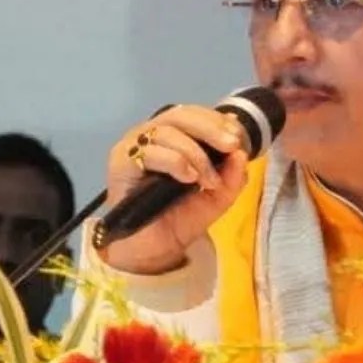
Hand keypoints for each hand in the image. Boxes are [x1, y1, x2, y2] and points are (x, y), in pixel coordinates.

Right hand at [99, 105, 249, 274]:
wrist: (156, 249)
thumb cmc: (183, 217)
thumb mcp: (219, 195)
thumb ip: (234, 174)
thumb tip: (242, 152)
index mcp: (173, 135)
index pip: (193, 114)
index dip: (216, 120)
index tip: (238, 136)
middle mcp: (151, 135)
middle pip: (180, 115)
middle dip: (210, 128)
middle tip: (231, 145)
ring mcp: (133, 147)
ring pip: (167, 132)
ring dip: (196, 154)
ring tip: (208, 181)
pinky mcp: (121, 163)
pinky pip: (150, 152)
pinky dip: (176, 162)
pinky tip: (189, 178)